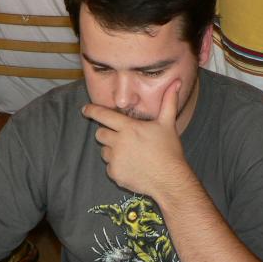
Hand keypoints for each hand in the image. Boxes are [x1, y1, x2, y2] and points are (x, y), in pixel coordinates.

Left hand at [82, 79, 192, 199]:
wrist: (170, 180)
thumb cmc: (169, 151)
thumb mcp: (168, 124)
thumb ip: (168, 102)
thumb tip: (177, 82)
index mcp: (129, 127)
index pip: (103, 115)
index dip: (92, 111)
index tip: (85, 109)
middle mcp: (118, 142)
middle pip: (100, 134)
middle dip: (107, 133)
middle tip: (121, 138)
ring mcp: (115, 159)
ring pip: (104, 151)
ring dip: (112, 151)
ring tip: (130, 154)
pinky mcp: (115, 174)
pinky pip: (109, 167)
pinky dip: (117, 167)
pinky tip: (132, 167)